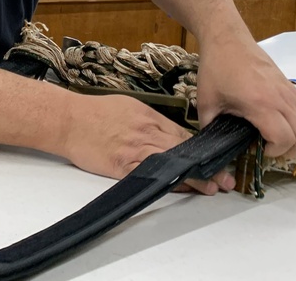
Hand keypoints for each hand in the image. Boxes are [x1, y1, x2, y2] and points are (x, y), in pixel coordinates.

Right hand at [62, 94, 234, 194]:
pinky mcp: (122, 166)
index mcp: (148, 117)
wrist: (68, 120)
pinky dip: (168, 182)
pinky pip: (151, 176)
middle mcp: (146, 133)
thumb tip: (171, 133)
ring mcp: (135, 150)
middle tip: (227, 177)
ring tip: (212, 187)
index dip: (204, 149)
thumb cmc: (95, 112)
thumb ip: (150, 120)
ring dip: (194, 177)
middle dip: (207, 165)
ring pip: (172, 164)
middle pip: (183, 150)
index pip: (184, 135)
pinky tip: (181, 189)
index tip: (219, 158)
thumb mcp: (128, 106)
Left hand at [195, 31, 295, 159]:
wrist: (227, 39)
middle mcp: (282, 99)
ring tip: (282, 140)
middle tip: (271, 149)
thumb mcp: (206, 102)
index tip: (257, 149)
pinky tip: (288, 125)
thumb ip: (211, 128)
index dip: (274, 152)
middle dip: (291, 150)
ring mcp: (290, 92)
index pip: (284, 139)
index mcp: (261, 104)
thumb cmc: (216, 69)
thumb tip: (214, 147)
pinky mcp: (292, 87)